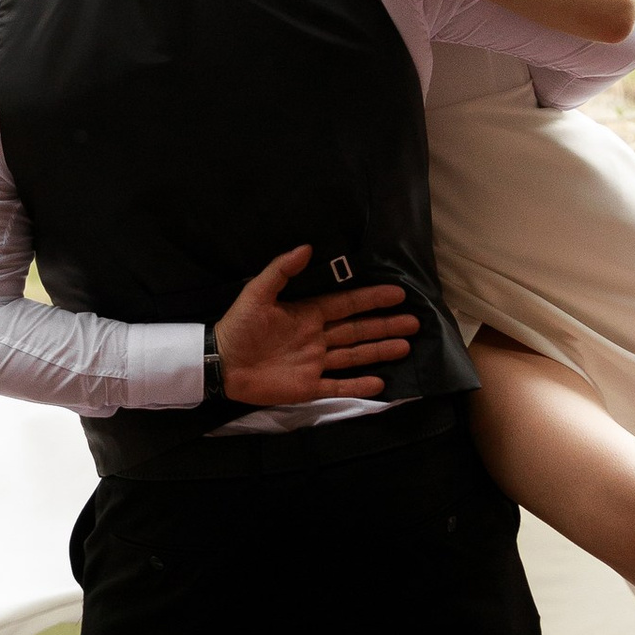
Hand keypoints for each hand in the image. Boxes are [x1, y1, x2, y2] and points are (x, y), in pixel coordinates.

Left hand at [215, 245, 419, 404]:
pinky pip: (338, 386)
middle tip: (414, 321)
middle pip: (358, 330)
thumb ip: (282, 270)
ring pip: (354, 355)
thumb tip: (307, 247)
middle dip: (385, 325)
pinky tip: (380, 383)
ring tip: (406, 346)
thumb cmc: (239, 326)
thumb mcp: (258, 292)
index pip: (347, 305)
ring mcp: (315, 363)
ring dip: (379, 350)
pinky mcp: (308, 387)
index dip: (371, 299)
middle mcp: (317, 338)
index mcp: (307, 314)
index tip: (397, 293)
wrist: (220, 364)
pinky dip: (358, 385)